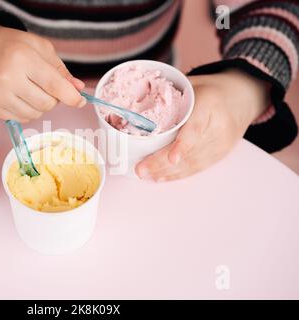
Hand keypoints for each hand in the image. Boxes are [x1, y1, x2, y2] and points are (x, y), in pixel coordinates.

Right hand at [0, 22, 85, 121]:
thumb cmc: (14, 47)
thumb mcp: (41, 48)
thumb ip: (61, 70)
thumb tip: (78, 89)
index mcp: (22, 58)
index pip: (54, 86)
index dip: (72, 97)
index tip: (80, 101)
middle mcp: (7, 78)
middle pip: (47, 104)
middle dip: (53, 98)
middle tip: (45, 86)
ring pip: (35, 115)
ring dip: (39, 106)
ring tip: (30, 89)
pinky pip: (21, 119)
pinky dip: (26, 111)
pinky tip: (18, 96)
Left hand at [135, 69, 269, 181]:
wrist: (242, 97)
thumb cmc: (210, 90)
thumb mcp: (191, 84)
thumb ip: (168, 94)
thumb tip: (135, 102)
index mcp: (210, 104)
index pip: (196, 128)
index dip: (183, 145)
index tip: (172, 157)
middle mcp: (219, 126)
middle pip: (190, 150)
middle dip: (162, 162)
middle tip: (140, 169)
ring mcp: (222, 143)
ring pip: (192, 163)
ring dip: (167, 172)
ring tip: (145, 174)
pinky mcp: (221, 154)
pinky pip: (198, 167)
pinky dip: (178, 174)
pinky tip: (161, 177)